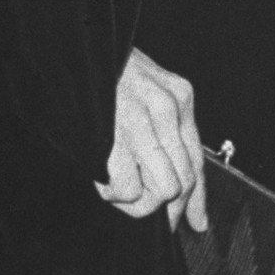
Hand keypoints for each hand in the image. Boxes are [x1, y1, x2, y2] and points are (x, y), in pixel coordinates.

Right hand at [94, 49, 207, 232]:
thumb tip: (179, 185)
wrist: (76, 52)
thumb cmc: (108, 77)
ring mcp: (143, 122)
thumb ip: (166, 129)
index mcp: (179, 96)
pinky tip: (104, 178)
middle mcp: (167, 108)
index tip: (197, 222)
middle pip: (185, 179)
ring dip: (140, 201)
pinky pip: (130, 189)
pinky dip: (115, 194)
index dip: (198, 198)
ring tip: (119, 187)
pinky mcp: (116, 137)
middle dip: (167, 207)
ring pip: (164, 189)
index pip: (198, 158)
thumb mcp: (149, 91)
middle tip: (142, 207)